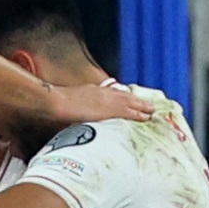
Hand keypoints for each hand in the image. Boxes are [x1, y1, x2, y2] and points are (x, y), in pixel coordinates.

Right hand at [45, 77, 162, 126]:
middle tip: (149, 105)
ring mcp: (108, 100)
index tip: (130, 101)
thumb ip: (76, 106)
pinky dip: (139, 114)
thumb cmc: (57, 103)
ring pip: (131, 102)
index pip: (113, 93)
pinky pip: (130, 111)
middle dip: (137, 100)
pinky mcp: (111, 109)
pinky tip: (146, 117)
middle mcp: (103, 92)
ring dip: (142, 106)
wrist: (57, 102)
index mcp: (93, 90)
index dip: (123, 97)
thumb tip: (74, 115)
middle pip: (125, 96)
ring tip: (152, 110)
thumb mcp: (68, 101)